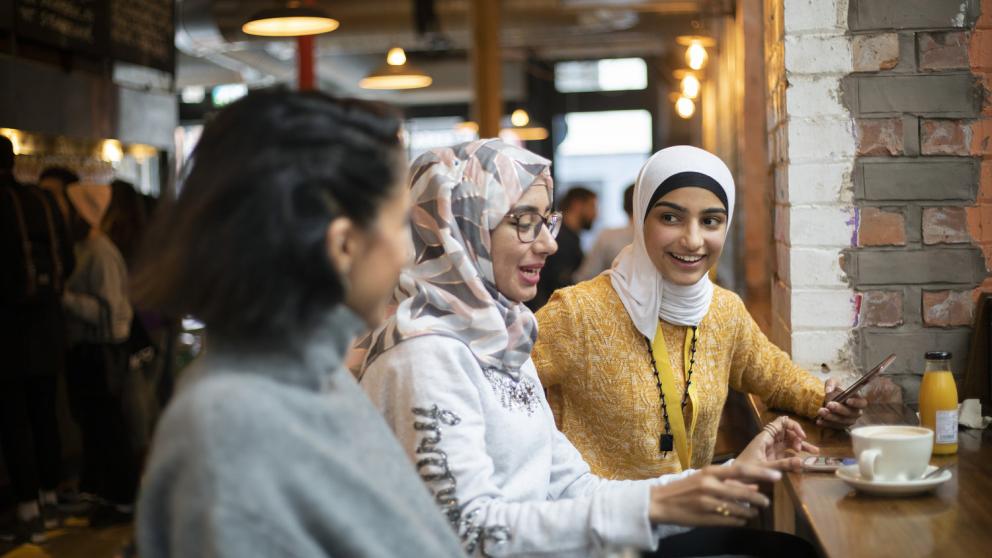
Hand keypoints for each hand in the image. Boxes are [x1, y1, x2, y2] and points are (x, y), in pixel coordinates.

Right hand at [648, 464, 779, 526]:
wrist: (659, 502)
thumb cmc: (683, 488)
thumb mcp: (704, 478)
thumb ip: (727, 482)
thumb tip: (753, 486)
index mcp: (710, 472)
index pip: (741, 470)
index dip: (761, 473)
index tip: (777, 477)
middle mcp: (710, 485)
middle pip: (743, 493)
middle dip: (759, 499)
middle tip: (766, 502)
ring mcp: (708, 503)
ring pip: (739, 509)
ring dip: (749, 512)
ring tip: (753, 513)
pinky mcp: (706, 518)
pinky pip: (731, 521)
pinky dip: (739, 521)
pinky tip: (740, 520)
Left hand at [738, 416, 818, 471]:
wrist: (733, 479)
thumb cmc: (745, 470)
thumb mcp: (764, 468)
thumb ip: (783, 465)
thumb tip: (802, 462)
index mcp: (765, 437)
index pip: (781, 422)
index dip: (793, 426)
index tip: (802, 436)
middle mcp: (769, 440)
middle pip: (788, 432)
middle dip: (798, 437)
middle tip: (802, 449)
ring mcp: (772, 449)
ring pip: (789, 442)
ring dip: (801, 446)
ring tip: (815, 452)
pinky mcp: (773, 458)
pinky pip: (787, 453)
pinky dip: (796, 456)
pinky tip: (803, 462)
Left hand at [817, 378, 867, 428]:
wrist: (827, 398)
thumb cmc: (834, 390)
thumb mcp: (833, 383)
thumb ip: (831, 384)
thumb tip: (828, 391)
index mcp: (858, 401)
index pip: (862, 403)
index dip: (856, 403)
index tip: (847, 401)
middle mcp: (855, 412)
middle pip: (851, 413)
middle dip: (839, 409)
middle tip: (829, 405)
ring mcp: (848, 420)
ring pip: (843, 422)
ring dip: (831, 417)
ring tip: (821, 411)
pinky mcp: (840, 426)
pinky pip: (835, 427)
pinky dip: (826, 424)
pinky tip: (819, 421)